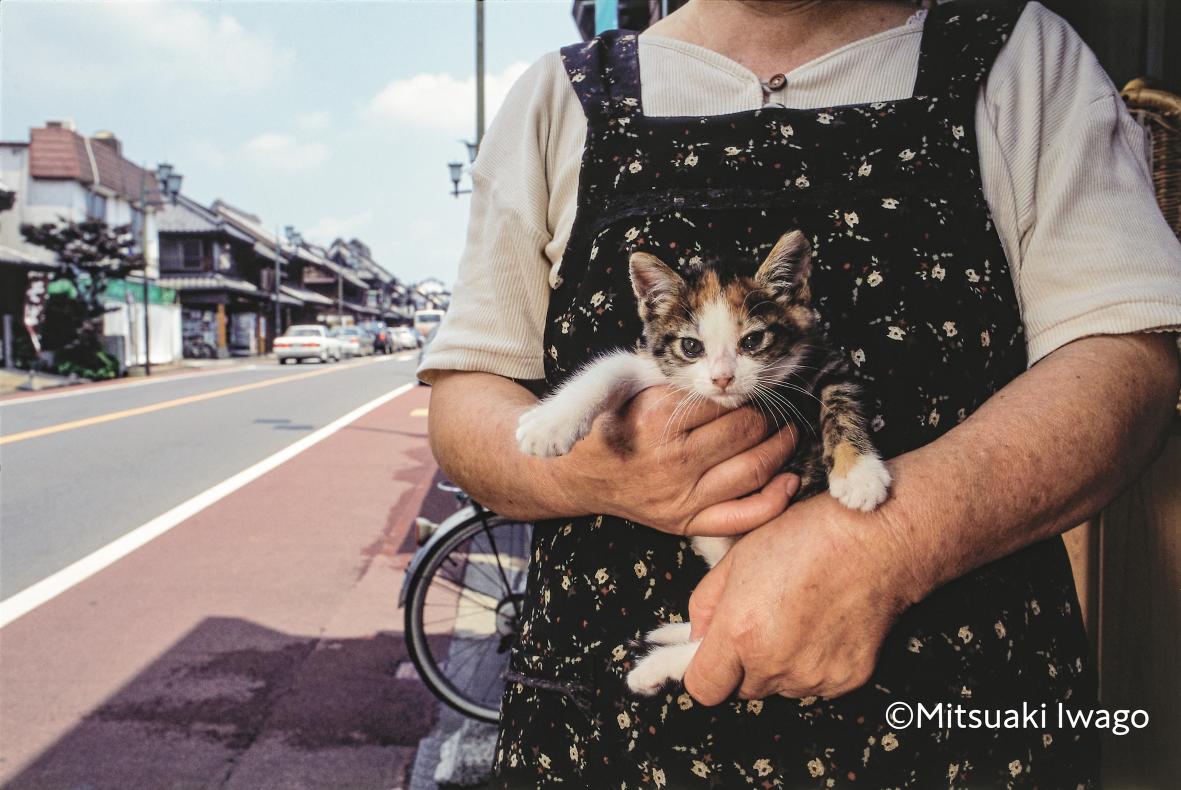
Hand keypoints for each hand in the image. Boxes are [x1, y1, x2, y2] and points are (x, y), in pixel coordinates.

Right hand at [554, 385, 798, 535]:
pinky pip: (743, 516)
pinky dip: (775, 499)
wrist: (579, 475)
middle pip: (745, 431)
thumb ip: (670, 374)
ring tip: (789, 434)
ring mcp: (681, 495)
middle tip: (777, 408)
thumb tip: (723, 368)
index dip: (744, 390)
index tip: (753, 386)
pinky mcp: (686, 522)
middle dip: (769, 416)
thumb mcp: (625, 384)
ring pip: (753, 469)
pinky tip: (791, 480)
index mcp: (656, 417)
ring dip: (781, 448)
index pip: (723, 399)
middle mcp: (671, 458)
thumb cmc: (610, 422)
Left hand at [682, 491, 923, 702]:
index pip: (704, 687)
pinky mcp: (846, 679)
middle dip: (742, 664)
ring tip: (797, 618)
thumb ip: (705, 604)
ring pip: (779, 687)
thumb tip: (697, 636)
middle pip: (742, 689)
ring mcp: (813, 676)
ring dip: (779, 665)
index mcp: (741, 633)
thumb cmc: (807, 538)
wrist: (876, 541)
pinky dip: (814, 664)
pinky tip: (823, 626)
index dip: (704, 671)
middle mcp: (775, 664)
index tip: (713, 653)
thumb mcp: (737, 557)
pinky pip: (816, 685)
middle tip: (761, 622)